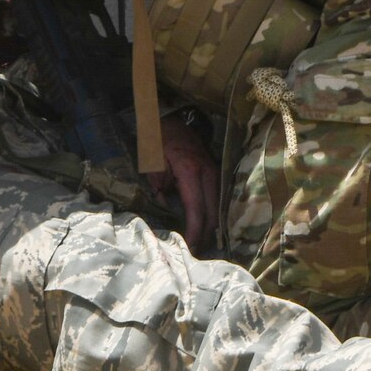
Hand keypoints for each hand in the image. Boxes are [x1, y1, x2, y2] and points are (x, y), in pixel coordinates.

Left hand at [146, 113, 220, 253]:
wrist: (170, 118)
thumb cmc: (157, 141)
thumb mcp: (152, 165)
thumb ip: (159, 188)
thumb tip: (167, 209)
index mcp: (190, 171)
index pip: (197, 209)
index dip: (195, 232)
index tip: (190, 247)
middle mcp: (208, 173)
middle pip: (213, 213)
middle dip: (205, 235)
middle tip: (195, 252)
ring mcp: (214, 172)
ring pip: (218, 207)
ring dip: (211, 227)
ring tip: (200, 243)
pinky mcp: (215, 173)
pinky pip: (218, 199)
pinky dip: (213, 215)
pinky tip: (206, 226)